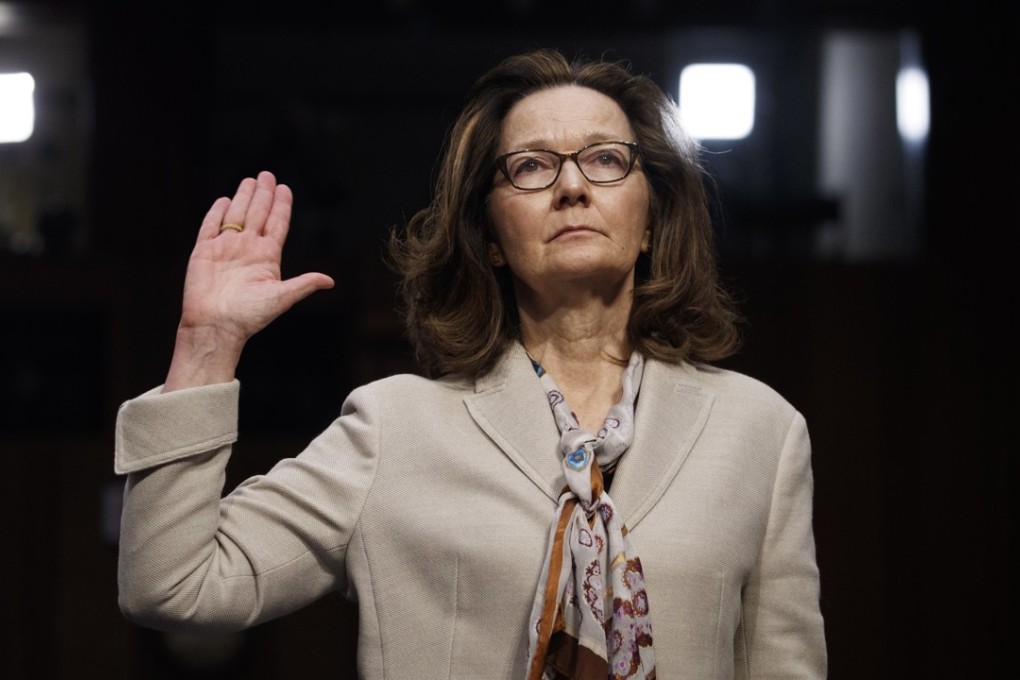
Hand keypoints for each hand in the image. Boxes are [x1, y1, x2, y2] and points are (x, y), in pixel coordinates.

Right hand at [164, 171, 334, 389]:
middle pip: (258, 215)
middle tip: (268, 175)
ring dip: (244, 198)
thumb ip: (304, 285)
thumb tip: (330, 281)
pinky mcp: (204, 252)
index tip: (285, 189)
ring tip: (251, 180)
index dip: (281, 207)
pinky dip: (217, 213)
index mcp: (267, 258)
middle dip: (263, 195)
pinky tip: (225, 200)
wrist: (216, 326)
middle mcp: (248, 250)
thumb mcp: (281, 297)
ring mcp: (226, 249)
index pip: (276, 225)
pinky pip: (211, 227)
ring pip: (237, 216)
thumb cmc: (249, 316)